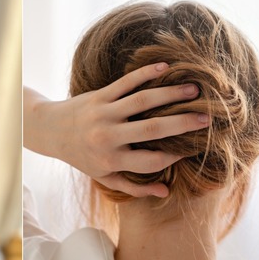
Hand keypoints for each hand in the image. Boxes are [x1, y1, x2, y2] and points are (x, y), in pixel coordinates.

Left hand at [23, 63, 209, 196]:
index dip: (173, 157)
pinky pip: (125, 82)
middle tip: (207, 118)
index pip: (150, 161)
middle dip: (182, 124)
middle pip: (151, 130)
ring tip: (194, 89)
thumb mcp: (104, 176)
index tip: (192, 149)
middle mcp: (107, 137)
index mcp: (111, 161)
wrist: (51, 131)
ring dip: (170, 94)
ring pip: (142, 101)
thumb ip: (133, 187)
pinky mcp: (99, 95)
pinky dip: (146, 73)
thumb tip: (165, 192)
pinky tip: (166, 67)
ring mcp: (103, 114)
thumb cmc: (83, 156)